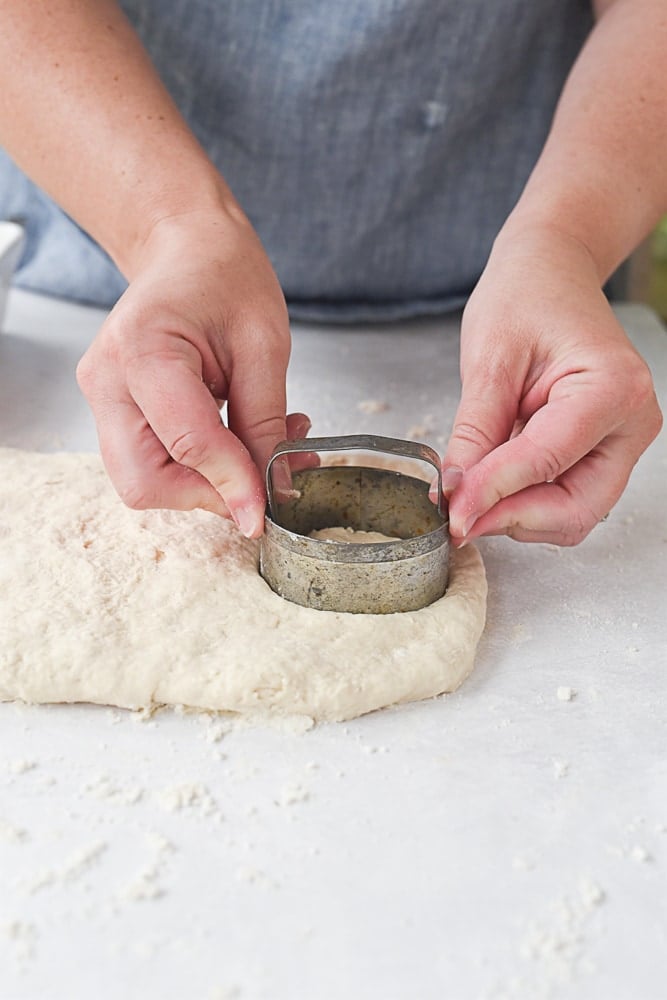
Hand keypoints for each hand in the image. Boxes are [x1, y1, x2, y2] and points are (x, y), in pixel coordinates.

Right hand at [77, 208, 304, 537]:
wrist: (187, 250)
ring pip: (143, 481)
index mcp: (143, 350)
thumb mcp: (264, 346)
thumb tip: (271, 492)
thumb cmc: (225, 276)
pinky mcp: (113, 411)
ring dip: (205, 484)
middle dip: (208, 494)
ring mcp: (103, 398)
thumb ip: (265, 424)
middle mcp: (108, 380)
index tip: (267, 512)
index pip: (187, 443)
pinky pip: (149, 462)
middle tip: (262, 480)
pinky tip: (235, 442)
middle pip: (145, 481)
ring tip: (260, 451)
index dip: (232, 485)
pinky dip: (195, 469)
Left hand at [442, 226, 662, 545]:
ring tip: (473, 487)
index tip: (452, 515)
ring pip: (573, 515)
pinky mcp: (604, 452)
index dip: (494, 495)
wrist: (550, 273)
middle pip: (575, 508)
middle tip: (460, 516)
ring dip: (518, 515)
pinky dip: (527, 502)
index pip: (547, 461)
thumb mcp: (488, 362)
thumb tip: (457, 495)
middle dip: (513, 518)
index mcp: (612, 388)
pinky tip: (493, 479)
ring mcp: (623, 441)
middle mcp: (631, 422)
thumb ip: (474, 434)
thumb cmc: (525, 297)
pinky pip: (567, 498)